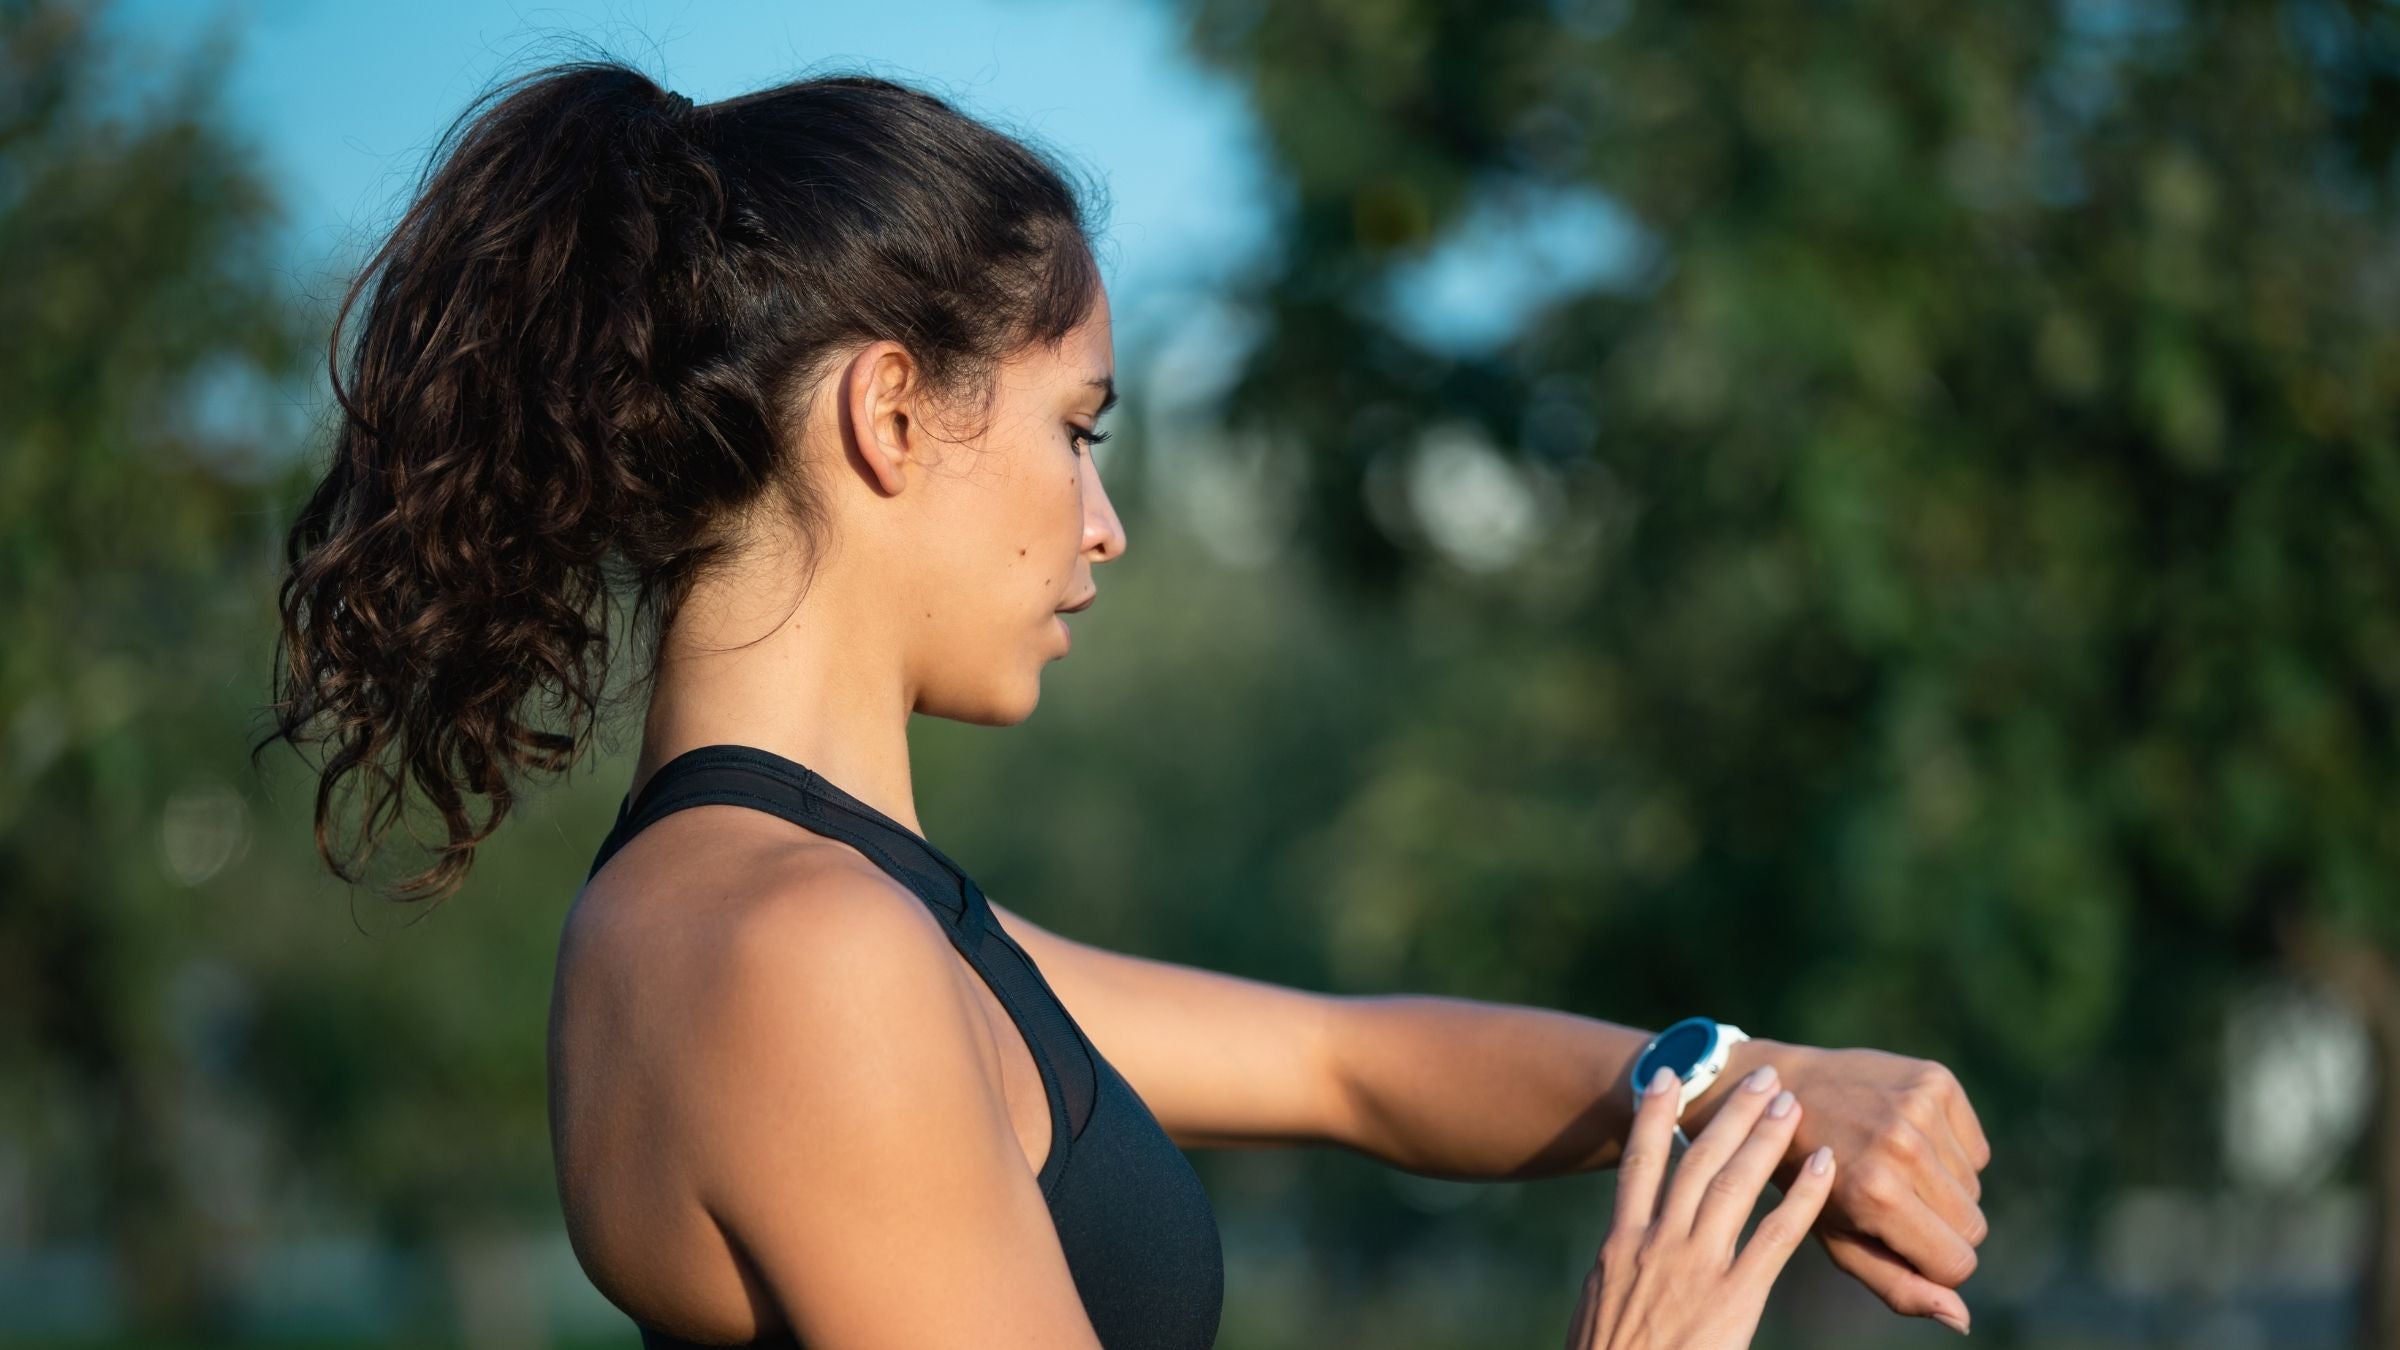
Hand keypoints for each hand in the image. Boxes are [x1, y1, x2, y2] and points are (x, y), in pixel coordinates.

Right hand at [1566, 1063, 1834, 1349]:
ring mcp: (1694, 1267)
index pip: (1639, 1163)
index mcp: (1620, 1245)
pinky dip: (1802, 1198)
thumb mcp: (1602, 1308)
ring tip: (1791, 1102)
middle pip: (1695, 1160)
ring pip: (1732, 1183)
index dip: (1652, 1113)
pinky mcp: (1733, 1299)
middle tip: (1759, 1074)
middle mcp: (1656, 1242)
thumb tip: (1622, 1266)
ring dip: (1764, 1138)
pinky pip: (1776, 1236)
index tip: (1668, 1073)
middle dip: (1728, 1112)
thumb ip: (1622, 1277)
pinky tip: (1825, 1168)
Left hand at [1686, 1043, 1989, 1335]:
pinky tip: (1907, 1139)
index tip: (1896, 1240)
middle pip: (1973, 1228)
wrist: (1782, 1090)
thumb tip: (1962, 1319)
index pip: (1957, 1264)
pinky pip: (1978, 1149)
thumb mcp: (1840, 1240)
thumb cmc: (1806, 1178)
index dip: (1931, 1263)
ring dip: (1944, 1189)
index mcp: (1876, 1194)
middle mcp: (1903, 1147)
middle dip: (1940, 1228)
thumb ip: (1899, 1286)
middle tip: (1891, 1202)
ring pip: (1975, 1188)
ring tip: (1891, 1167)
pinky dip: (1952, 1153)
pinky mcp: (1936, 1079)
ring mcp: (1921, 1108)